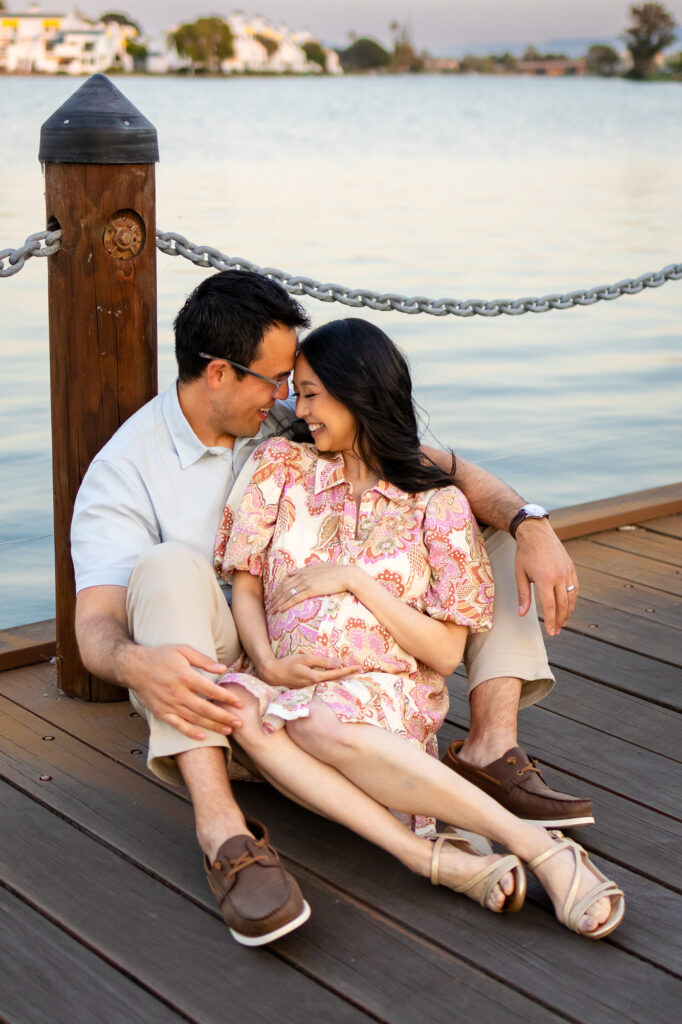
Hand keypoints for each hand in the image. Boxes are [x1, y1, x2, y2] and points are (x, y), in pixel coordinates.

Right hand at [127, 643, 243, 740]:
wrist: (134, 667)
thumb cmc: (160, 656)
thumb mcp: (183, 649)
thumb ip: (203, 659)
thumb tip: (223, 668)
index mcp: (185, 676)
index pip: (211, 690)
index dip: (227, 698)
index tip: (240, 704)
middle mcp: (178, 693)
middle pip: (206, 709)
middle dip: (224, 717)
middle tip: (240, 723)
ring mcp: (169, 705)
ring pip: (195, 719)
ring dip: (213, 726)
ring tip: (228, 730)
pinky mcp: (161, 712)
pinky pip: (178, 725)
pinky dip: (191, 732)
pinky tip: (204, 737)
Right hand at [258, 653, 361, 688]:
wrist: (272, 674)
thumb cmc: (288, 664)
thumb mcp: (305, 659)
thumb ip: (321, 661)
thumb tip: (336, 663)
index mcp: (316, 677)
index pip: (336, 674)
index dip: (349, 670)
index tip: (360, 667)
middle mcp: (315, 684)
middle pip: (335, 679)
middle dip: (348, 674)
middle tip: (361, 669)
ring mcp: (311, 687)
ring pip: (329, 681)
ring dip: (340, 676)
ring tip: (351, 671)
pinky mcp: (307, 686)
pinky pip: (321, 681)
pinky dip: (330, 677)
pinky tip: (334, 674)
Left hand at [270, 564, 359, 613]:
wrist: (346, 575)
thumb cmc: (336, 572)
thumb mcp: (319, 567)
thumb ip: (305, 569)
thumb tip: (292, 572)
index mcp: (304, 571)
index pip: (286, 581)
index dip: (278, 589)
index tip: (273, 596)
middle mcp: (302, 576)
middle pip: (283, 587)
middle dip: (274, 597)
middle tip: (268, 606)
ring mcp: (306, 582)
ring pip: (287, 594)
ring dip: (277, 602)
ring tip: (271, 610)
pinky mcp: (311, 589)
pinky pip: (294, 598)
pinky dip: (285, 604)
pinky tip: (280, 609)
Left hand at [514, 520, 577, 635]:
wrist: (536, 533)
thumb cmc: (525, 554)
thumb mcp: (520, 575)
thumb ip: (523, 596)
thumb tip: (522, 614)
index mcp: (545, 579)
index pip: (550, 606)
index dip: (551, 621)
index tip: (552, 632)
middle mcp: (559, 576)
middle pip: (563, 605)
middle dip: (560, 620)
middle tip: (557, 631)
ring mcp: (567, 572)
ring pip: (571, 598)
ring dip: (568, 612)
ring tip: (562, 622)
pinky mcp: (571, 568)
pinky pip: (575, 588)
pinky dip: (572, 599)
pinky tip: (568, 606)